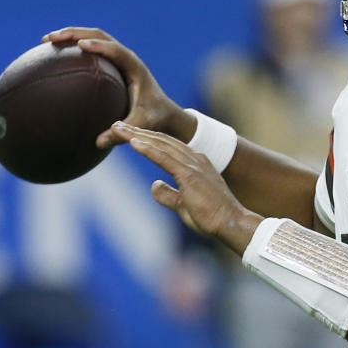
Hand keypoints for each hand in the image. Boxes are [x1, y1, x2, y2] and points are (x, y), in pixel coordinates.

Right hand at [42, 27, 195, 147]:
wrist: (165, 112)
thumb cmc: (154, 118)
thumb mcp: (141, 125)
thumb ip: (123, 132)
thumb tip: (98, 143)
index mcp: (135, 68)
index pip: (116, 50)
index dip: (99, 46)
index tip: (80, 45)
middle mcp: (127, 58)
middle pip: (100, 36)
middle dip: (75, 33)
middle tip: (51, 38)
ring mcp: (119, 58)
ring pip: (94, 38)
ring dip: (71, 36)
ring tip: (46, 41)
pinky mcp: (113, 63)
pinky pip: (92, 50)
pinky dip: (73, 48)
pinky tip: (55, 57)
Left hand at [110, 122, 261, 254]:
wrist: (230, 223)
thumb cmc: (211, 216)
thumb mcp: (183, 204)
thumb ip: (168, 194)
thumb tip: (154, 184)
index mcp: (196, 163)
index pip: (167, 146)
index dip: (148, 139)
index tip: (129, 135)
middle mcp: (195, 159)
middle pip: (162, 140)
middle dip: (138, 131)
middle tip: (117, 125)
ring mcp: (194, 165)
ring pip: (161, 144)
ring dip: (138, 135)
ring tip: (118, 128)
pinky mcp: (190, 174)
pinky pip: (164, 158)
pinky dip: (148, 149)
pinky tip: (133, 142)